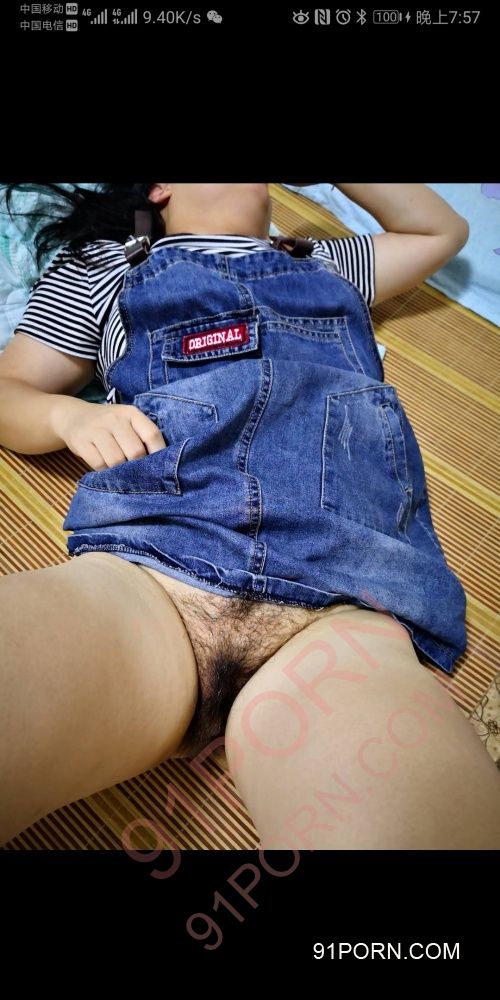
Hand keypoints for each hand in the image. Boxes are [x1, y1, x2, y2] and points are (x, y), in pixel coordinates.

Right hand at [52, 397, 166, 470]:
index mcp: (131, 413)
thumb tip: (159, 464)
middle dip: (138, 466)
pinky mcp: (80, 441)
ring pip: (116, 460)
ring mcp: (96, 428)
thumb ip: (141, 437)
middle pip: (135, 451)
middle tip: (136, 472)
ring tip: (119, 470)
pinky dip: (104, 471)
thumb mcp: (126, 423)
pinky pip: (98, 464)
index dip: (159, 453)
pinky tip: (104, 469)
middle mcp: (114, 418)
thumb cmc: (109, 425)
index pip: (152, 434)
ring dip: (119, 471)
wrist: (73, 417)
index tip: (160, 467)